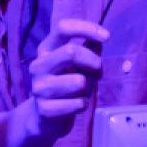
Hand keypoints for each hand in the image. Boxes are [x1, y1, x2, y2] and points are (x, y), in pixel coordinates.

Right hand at [25, 19, 108, 138]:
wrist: (45, 118)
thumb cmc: (66, 84)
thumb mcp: (77, 64)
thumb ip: (88, 49)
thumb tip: (101, 37)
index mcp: (46, 49)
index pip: (62, 28)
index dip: (86, 28)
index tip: (107, 36)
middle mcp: (38, 65)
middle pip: (71, 52)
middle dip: (93, 62)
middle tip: (98, 72)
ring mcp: (39, 87)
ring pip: (79, 81)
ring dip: (88, 88)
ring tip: (81, 92)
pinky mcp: (44, 109)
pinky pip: (78, 103)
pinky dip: (83, 105)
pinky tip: (75, 106)